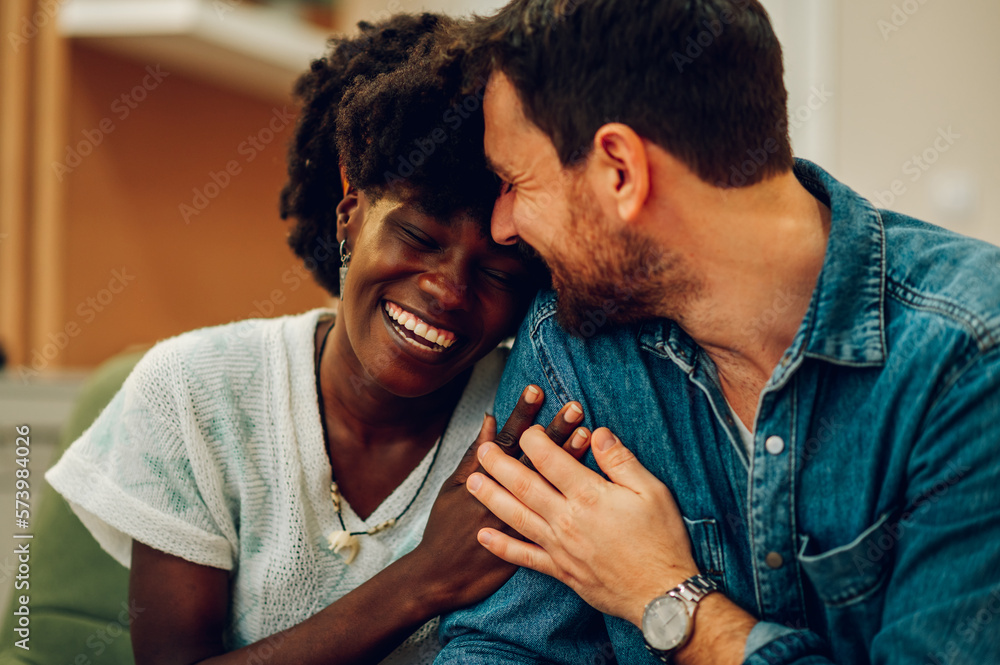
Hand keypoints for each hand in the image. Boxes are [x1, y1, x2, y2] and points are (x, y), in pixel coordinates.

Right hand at [410, 386, 591, 612]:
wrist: (440, 578)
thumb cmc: (444, 528)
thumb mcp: (451, 488)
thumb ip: (473, 455)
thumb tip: (490, 422)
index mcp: (484, 477)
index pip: (508, 439)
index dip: (523, 414)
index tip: (537, 390)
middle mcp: (505, 496)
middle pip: (534, 458)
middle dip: (554, 431)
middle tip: (575, 406)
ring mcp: (521, 521)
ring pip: (549, 485)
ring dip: (567, 459)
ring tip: (587, 433)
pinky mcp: (532, 544)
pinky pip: (559, 512)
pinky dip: (570, 498)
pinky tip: (586, 482)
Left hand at [467, 426, 698, 626]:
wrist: (662, 595)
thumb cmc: (661, 541)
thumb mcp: (652, 491)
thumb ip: (621, 461)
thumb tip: (599, 433)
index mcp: (590, 495)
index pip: (551, 460)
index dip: (535, 441)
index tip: (526, 429)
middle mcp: (568, 519)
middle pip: (525, 485)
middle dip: (500, 465)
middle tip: (483, 450)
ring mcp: (560, 547)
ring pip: (517, 517)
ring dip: (491, 498)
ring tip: (471, 482)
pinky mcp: (561, 570)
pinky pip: (524, 557)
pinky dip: (502, 546)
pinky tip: (484, 536)